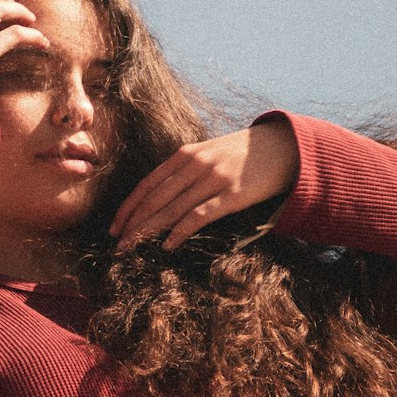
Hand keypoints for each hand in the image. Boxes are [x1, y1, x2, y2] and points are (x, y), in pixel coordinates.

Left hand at [110, 119, 300, 252]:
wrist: (282, 146)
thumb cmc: (242, 154)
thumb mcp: (208, 154)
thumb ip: (185, 170)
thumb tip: (160, 196)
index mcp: (185, 154)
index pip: (147, 184)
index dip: (128, 208)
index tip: (114, 228)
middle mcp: (195, 164)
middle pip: (155, 198)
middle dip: (133, 224)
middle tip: (117, 247)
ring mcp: (213, 178)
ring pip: (172, 208)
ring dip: (149, 231)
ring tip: (133, 249)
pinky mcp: (232, 194)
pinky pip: (200, 215)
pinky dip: (181, 231)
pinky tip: (168, 245)